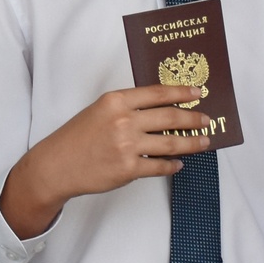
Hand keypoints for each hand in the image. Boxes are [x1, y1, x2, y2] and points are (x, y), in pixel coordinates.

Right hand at [0, 85, 218, 238]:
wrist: (57, 165)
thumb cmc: (77, 137)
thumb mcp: (99, 111)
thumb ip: (127, 107)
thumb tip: (161, 110)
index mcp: (116, 101)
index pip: (157, 93)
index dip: (182, 93)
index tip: (197, 94)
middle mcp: (124, 120)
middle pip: (170, 117)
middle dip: (193, 119)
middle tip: (206, 120)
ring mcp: (127, 146)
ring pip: (171, 143)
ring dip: (191, 143)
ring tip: (203, 142)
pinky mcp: (129, 169)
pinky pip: (159, 166)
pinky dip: (172, 165)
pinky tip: (178, 164)